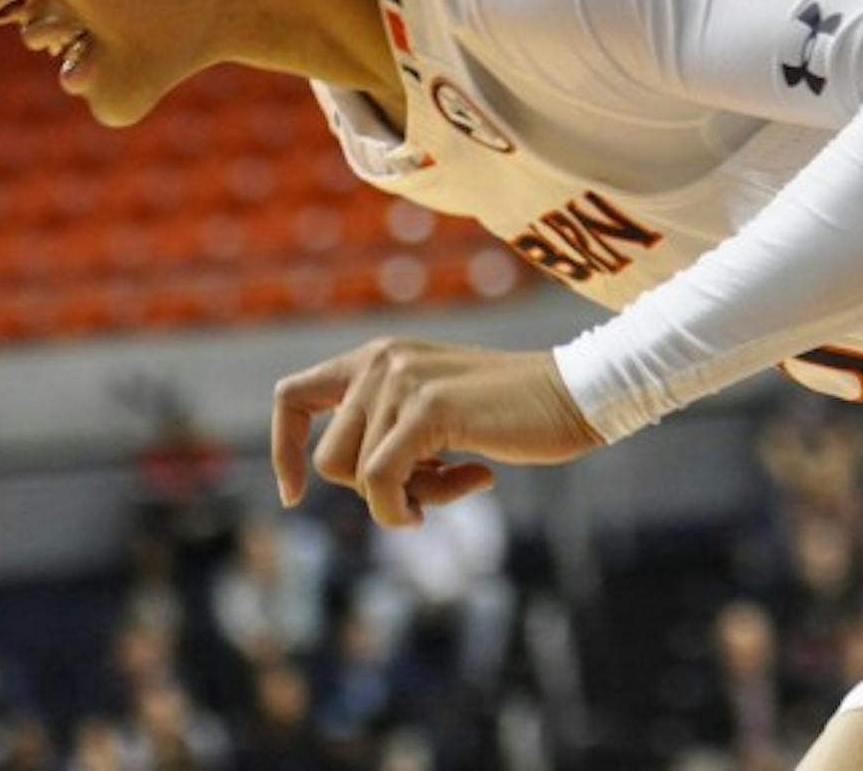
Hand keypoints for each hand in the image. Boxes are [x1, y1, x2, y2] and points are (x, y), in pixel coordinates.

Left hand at [271, 339, 604, 525]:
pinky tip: (479, 479)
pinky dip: (411, 508)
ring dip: (412, 497)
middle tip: (439, 482)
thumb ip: (392, 431)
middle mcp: (380, 360)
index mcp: (377, 356)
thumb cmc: (513, 414)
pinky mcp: (427, 407)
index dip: (285, 450)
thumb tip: (361, 484)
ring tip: (464, 474)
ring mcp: (401, 379)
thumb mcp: (437, 413)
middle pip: (330, 460)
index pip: (291, 396)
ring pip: (359, 479)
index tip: (295, 496)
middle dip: (378, 490)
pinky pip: (383, 484)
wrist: (577, 392)